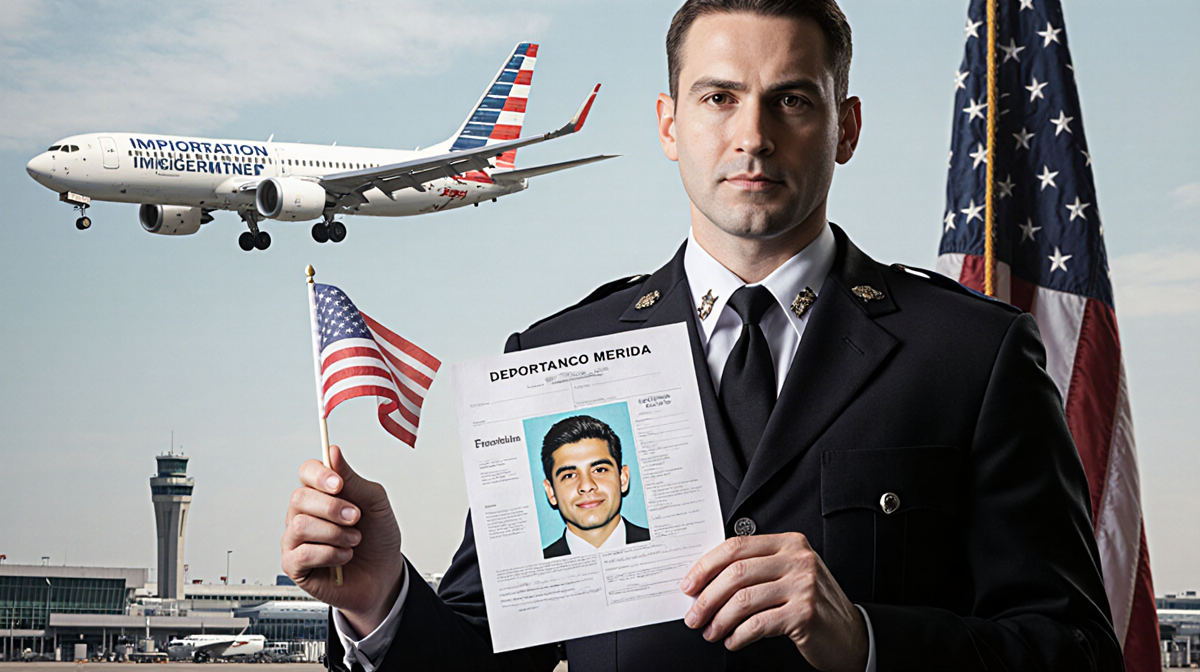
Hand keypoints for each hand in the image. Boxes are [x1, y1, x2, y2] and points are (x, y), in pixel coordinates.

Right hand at [281, 444, 403, 635]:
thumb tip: (333, 452)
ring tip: (354, 540)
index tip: (339, 485)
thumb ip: (353, 479)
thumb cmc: (378, 537)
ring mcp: (296, 539)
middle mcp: (305, 512)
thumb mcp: (375, 503)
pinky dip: (330, 554)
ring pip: (300, 525)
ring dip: (335, 533)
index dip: (320, 475)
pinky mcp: (294, 565)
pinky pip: (302, 553)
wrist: (384, 575)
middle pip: (300, 497)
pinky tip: (344, 556)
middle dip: (332, 508)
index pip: (307, 471)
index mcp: (322, 493)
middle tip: (355, 518)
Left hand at [680, 533, 866, 671]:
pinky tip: (733, 641)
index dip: (706, 566)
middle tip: (694, 615)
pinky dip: (739, 635)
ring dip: (719, 620)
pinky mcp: (805, 613)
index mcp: (789, 543)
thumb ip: (756, 570)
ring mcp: (803, 585)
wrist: (852, 635)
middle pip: (736, 572)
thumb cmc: (812, 606)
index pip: (736, 547)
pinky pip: (758, 624)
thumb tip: (705, 583)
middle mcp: (798, 559)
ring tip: (710, 632)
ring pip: (744, 599)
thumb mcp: (788, 576)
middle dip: (707, 597)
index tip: (689, 585)